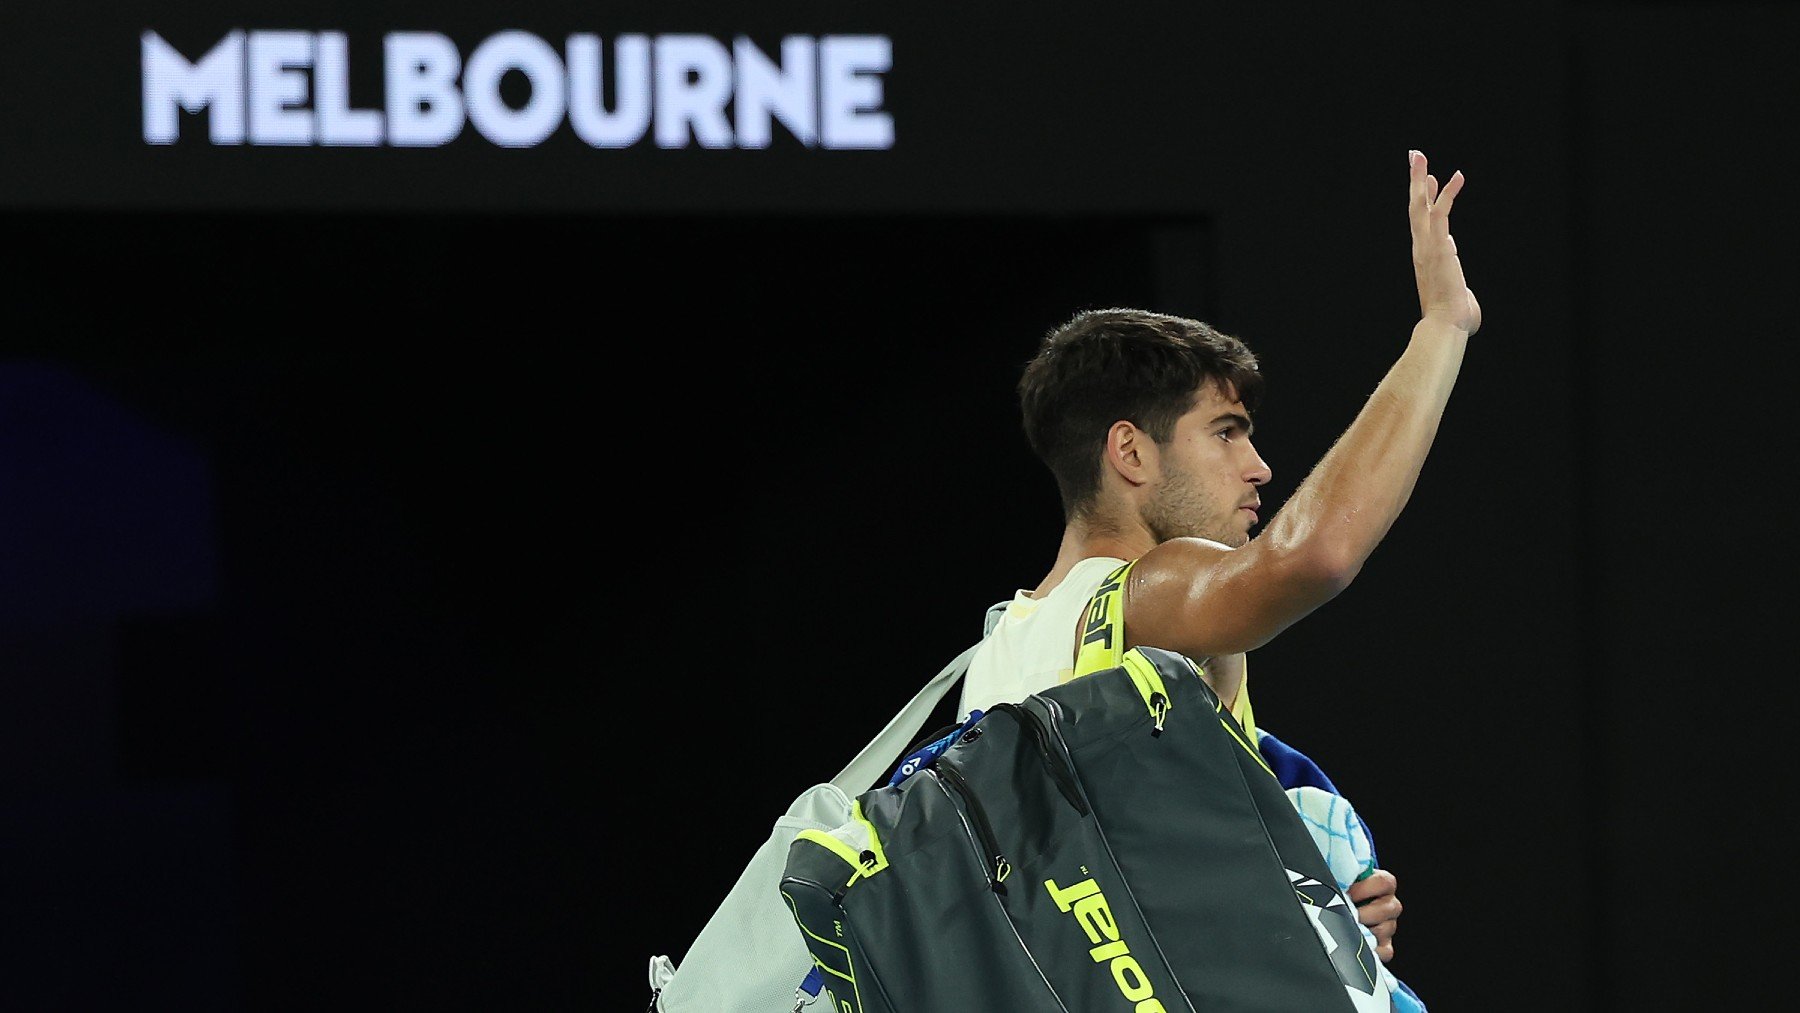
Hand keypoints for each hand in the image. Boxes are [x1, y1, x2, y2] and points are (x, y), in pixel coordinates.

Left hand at [1348, 867, 1401, 963]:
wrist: (1341, 904)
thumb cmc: (1342, 888)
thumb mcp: (1343, 877)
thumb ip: (1343, 874)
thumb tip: (1333, 874)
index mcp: (1383, 884)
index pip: (1384, 882)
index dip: (1365, 888)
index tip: (1348, 892)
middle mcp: (1390, 904)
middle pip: (1388, 908)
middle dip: (1364, 912)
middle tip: (1346, 913)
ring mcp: (1389, 926)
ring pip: (1386, 930)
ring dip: (1365, 930)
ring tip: (1347, 927)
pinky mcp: (1385, 945)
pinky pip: (1385, 951)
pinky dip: (1370, 950)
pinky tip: (1355, 944)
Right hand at [1409, 150, 1480, 335]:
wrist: (1446, 325)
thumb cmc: (1453, 318)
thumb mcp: (1456, 293)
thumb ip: (1457, 285)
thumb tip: (1461, 290)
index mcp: (1425, 258)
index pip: (1423, 222)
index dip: (1425, 199)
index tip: (1428, 181)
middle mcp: (1422, 249)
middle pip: (1415, 208)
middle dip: (1415, 180)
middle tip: (1415, 156)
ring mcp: (1428, 246)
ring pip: (1421, 205)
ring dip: (1420, 178)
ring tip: (1418, 155)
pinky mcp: (1439, 246)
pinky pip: (1442, 214)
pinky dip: (1448, 194)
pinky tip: (1457, 176)